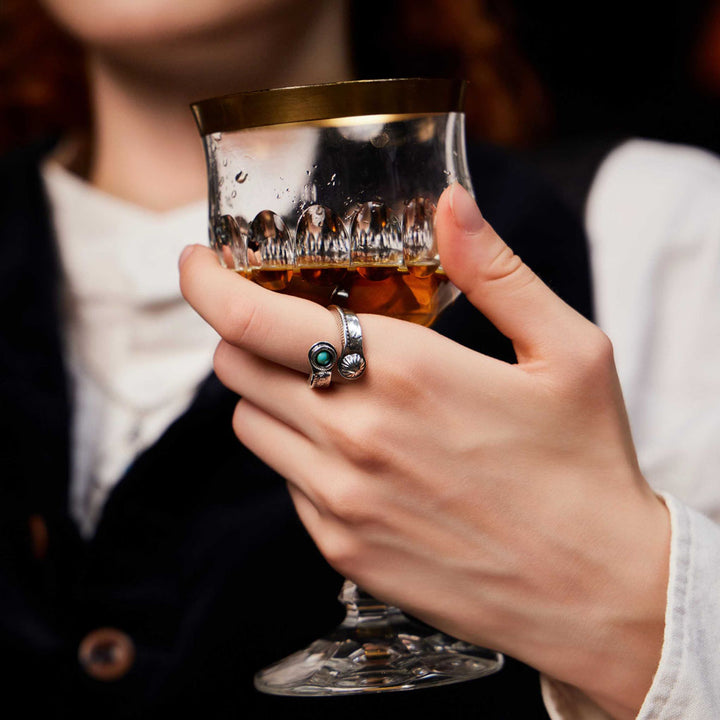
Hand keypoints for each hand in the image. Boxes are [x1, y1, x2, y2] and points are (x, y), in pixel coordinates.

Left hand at [180, 184, 668, 719]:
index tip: (198, 264)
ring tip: (332, 387)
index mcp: (403, 374)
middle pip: (236, 368)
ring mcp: (340, 501)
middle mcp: (354, 437)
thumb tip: (449, 204)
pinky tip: (362, 456)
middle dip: (246, 334)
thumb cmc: (586, 467)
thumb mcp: (567, 351)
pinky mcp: (342, 550)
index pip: (253, 320)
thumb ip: (495, 271)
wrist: (599, 594)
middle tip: (287, 324)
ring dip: (271, 393)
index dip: (208, 284)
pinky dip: (301, 455)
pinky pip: (285, 484)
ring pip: (250, 425)